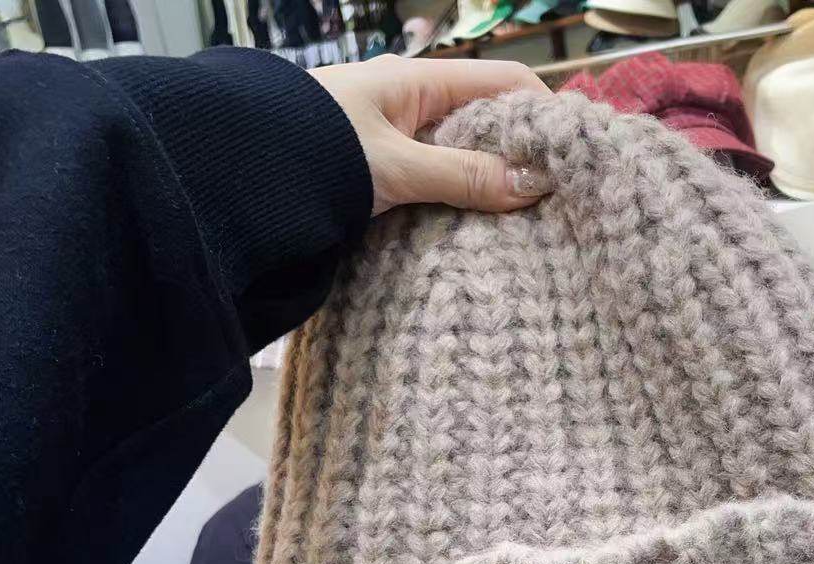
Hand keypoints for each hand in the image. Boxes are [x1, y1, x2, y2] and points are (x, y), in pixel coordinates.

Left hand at [312, 56, 552, 215]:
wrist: (238, 175)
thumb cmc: (313, 153)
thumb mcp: (396, 165)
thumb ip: (463, 176)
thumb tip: (533, 184)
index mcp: (420, 82)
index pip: (505, 83)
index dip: (544, 112)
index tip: (575, 155)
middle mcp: (414, 104)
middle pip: (489, 123)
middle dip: (522, 156)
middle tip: (558, 200)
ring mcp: (400, 140)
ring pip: (465, 157)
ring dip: (492, 185)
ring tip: (527, 223)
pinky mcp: (386, 175)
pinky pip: (439, 183)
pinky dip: (462, 202)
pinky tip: (479, 230)